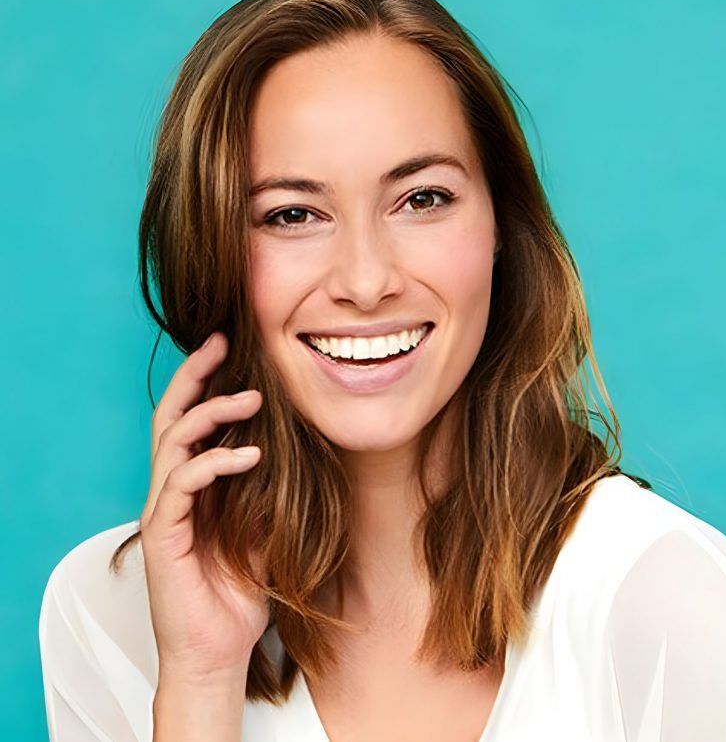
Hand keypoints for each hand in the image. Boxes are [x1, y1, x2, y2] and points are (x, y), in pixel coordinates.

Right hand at [139, 331, 269, 683]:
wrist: (218, 648)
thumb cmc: (239, 590)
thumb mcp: (265, 527)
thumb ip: (268, 490)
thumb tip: (295, 451)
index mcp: (193, 485)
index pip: (190, 420)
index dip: (205, 382)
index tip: (230, 349)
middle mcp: (172, 490)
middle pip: (170, 417)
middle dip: (194, 376)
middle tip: (220, 343)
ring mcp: (164, 510)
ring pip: (172, 441)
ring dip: (210, 413)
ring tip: (251, 398)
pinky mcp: (163, 534)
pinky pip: (183, 484)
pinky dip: (215, 463)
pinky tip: (251, 456)